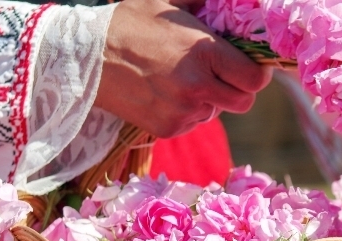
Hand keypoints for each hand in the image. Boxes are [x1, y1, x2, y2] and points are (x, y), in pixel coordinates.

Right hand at [94, 0, 271, 137]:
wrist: (84, 58)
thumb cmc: (127, 22)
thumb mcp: (169, 3)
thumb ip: (203, 5)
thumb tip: (234, 4)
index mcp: (204, 51)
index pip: (254, 80)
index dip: (257, 75)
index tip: (250, 68)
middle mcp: (197, 86)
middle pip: (243, 103)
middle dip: (238, 90)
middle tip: (222, 75)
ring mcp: (182, 111)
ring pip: (215, 111)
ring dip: (208, 98)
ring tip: (180, 78)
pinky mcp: (167, 128)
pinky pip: (192, 122)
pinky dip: (186, 110)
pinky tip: (165, 92)